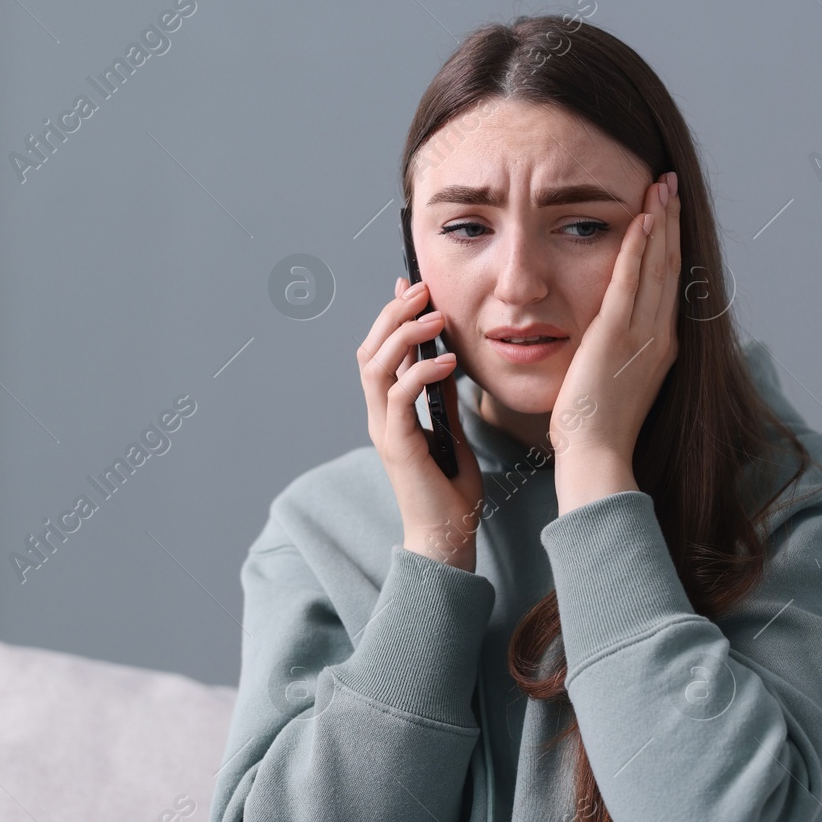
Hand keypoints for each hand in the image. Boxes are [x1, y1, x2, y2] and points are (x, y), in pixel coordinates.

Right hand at [357, 276, 485, 570]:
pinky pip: (399, 397)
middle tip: (421, 289)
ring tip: (434, 316)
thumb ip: (444, 397)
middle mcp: (380, 416)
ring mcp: (384, 430)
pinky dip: (421, 372)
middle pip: (369, 351)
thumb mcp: (453, 431)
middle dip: (392, 314)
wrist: (448, 537)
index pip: (380, 351)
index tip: (411, 285)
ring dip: (402, 335)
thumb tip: (447, 359)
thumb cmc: (451, 491)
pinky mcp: (397, 446)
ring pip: (375, 367)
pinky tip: (448, 360)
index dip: (391, 315)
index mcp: (390, 411)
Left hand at [551, 171, 680, 510]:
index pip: (670, 285)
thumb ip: (618, 354)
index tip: (669, 213)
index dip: (671, 245)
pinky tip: (642, 218)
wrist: (596, 454)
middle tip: (670, 184)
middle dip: (672, 222)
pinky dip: (639, 247)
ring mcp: (642, 334)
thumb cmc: (596, 429)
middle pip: (672, 266)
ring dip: (660, 222)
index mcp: (662, 347)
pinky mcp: (617, 335)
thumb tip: (607, 340)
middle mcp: (660, 336)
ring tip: (660, 186)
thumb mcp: (615, 382)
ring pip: (658, 266)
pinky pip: (630, 280)